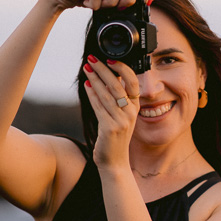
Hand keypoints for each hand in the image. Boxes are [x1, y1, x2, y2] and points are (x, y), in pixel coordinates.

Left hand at [83, 55, 140, 169]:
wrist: (114, 162)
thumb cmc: (115, 137)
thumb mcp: (121, 116)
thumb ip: (117, 98)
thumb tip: (107, 76)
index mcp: (135, 107)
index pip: (132, 82)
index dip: (121, 68)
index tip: (109, 59)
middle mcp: (130, 113)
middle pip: (117, 85)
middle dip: (102, 69)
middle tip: (91, 59)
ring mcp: (121, 121)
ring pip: (106, 94)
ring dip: (94, 79)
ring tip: (86, 68)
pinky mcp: (109, 128)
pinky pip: (98, 107)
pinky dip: (91, 94)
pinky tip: (86, 85)